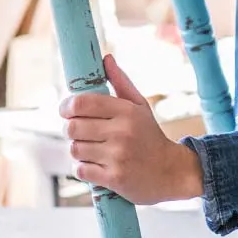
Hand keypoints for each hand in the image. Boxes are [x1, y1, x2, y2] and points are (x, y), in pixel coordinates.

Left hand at [59, 54, 204, 204]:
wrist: (171, 172)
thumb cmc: (150, 136)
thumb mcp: (140, 106)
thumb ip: (121, 82)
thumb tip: (106, 58)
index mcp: (126, 111)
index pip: (82, 103)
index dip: (66, 106)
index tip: (66, 110)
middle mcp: (121, 132)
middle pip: (73, 127)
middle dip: (71, 129)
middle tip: (79, 131)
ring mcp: (117, 156)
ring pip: (75, 149)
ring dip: (78, 150)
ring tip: (91, 149)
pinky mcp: (114, 178)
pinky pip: (80, 170)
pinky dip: (83, 168)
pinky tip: (95, 165)